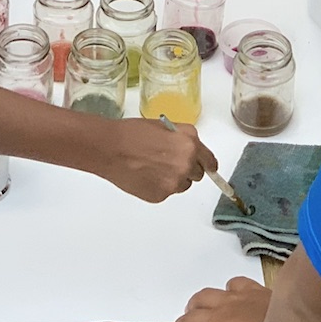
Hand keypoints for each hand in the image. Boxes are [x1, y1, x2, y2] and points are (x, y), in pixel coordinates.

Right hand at [96, 116, 215, 201]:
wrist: (110, 148)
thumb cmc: (132, 133)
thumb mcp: (164, 126)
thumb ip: (183, 137)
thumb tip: (190, 148)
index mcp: (189, 144)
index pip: (210, 161)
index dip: (208, 164)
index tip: (209, 168)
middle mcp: (185, 165)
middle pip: (197, 174)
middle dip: (187, 168)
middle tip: (167, 161)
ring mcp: (173, 183)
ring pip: (182, 185)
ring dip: (174, 179)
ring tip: (153, 167)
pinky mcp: (161, 195)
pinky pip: (166, 192)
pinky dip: (159, 186)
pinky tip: (144, 175)